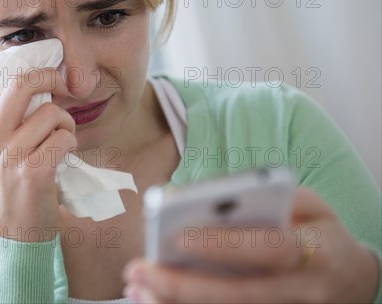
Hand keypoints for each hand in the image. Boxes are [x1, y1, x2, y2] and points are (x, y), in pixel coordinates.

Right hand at [0, 68, 75, 241]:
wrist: (15, 236)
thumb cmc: (13, 188)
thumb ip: (8, 121)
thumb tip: (35, 82)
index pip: (2, 82)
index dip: (30, 75)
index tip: (48, 82)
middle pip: (21, 83)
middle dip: (50, 77)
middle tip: (63, 86)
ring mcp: (8, 157)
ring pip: (51, 113)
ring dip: (66, 123)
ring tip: (62, 140)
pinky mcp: (32, 173)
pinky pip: (63, 138)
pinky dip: (71, 144)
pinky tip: (65, 156)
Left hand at [123, 188, 378, 302]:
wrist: (353, 280)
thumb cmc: (322, 233)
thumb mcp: (312, 206)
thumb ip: (271, 198)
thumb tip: (215, 199)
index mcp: (315, 251)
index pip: (268, 248)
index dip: (225, 245)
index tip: (180, 237)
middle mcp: (303, 291)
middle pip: (238, 293)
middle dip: (182, 285)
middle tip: (137, 270)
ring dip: (176, 303)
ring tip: (136, 287)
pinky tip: (155, 300)